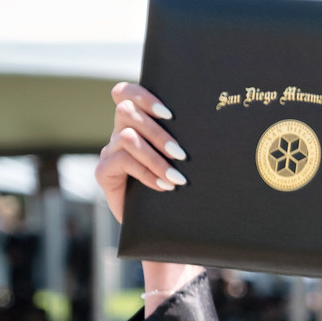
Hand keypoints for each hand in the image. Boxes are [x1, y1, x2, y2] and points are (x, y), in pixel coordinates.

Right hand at [95, 83, 200, 305]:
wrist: (161, 227)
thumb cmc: (179, 192)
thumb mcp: (183, 163)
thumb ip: (186, 141)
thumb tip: (218, 124)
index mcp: (137, 123)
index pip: (125, 93)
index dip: (142, 93)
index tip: (170, 112)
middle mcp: (120, 133)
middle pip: (126, 110)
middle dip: (157, 130)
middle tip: (182, 154)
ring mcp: (110, 151)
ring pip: (126, 137)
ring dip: (155, 156)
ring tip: (177, 177)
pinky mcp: (104, 172)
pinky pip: (121, 161)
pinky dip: (145, 173)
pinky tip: (163, 187)